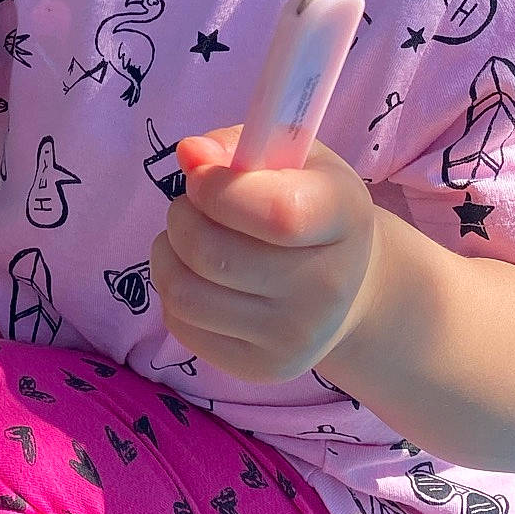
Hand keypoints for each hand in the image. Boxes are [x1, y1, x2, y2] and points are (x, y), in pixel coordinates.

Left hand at [149, 126, 381, 385]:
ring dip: (168, 252)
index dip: (219, 190)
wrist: (346, 285)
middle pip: (213, 255)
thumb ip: (238, 145)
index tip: (201, 175)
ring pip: (185, 293)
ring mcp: (295, 338)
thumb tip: (190, 154)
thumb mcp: (290, 156)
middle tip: (193, 204)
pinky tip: (199, 274)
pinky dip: (173, 288)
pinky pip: (181, 323)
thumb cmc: (309, 202)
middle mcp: (327, 288)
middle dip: (182, 216)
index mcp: (343, 218)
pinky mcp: (261, 368)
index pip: (277, 215)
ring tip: (189, 237)